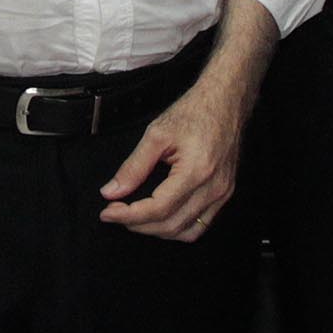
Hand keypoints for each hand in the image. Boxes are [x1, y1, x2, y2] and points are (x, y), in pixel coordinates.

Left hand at [97, 72, 250, 240]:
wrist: (225, 101)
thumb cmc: (195, 111)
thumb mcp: (156, 134)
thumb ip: (133, 166)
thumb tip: (112, 191)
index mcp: (196, 171)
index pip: (157, 209)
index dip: (129, 215)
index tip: (108, 212)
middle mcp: (213, 187)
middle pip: (170, 225)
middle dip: (138, 224)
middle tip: (116, 213)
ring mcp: (222, 193)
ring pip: (186, 231)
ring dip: (157, 230)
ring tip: (135, 217)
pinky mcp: (225, 193)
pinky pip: (201, 225)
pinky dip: (178, 228)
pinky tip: (162, 218)